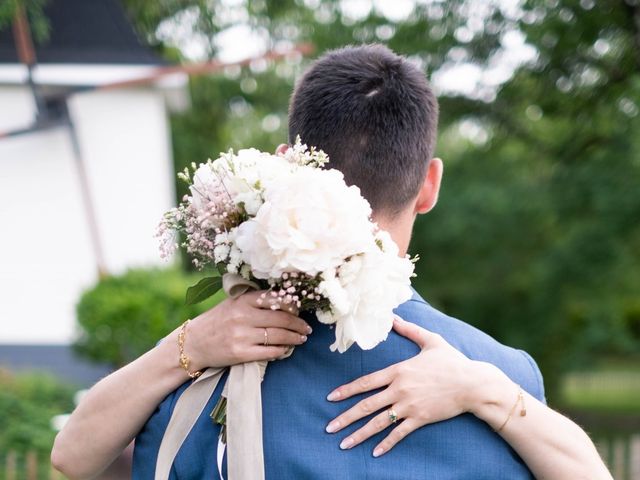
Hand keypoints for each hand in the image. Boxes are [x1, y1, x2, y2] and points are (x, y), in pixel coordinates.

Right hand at [184, 290, 311, 369]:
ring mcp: (241, 335)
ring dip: (294, 338)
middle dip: (298, 324)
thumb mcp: (233, 303)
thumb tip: (285, 302)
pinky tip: (286, 349)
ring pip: (278, 336)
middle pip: (281, 319)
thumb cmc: (217, 321)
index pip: (275, 298)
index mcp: (242, 300)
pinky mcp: (240, 353)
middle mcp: (242, 316)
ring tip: (301, 338)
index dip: (292, 305)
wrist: (193, 344)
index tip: (299, 311)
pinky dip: (282, 351)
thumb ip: (254, 301)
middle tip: (307, 328)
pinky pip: (269, 352)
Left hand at [325, 317, 489, 457]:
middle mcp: (400, 389)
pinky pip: (399, 433)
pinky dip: (386, 444)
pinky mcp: (421, 419)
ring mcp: (410, 406)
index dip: (347, 390)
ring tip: (344, 444)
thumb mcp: (431, 340)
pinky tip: (374, 452)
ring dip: (359, 434)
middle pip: (367, 405)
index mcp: (398, 370)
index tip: (331, 398)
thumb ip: (410, 330)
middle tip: (329, 428)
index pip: (366, 382)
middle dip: (345, 418)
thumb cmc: (452, 361)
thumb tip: (394, 317)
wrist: (473, 384)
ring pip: (379, 423)